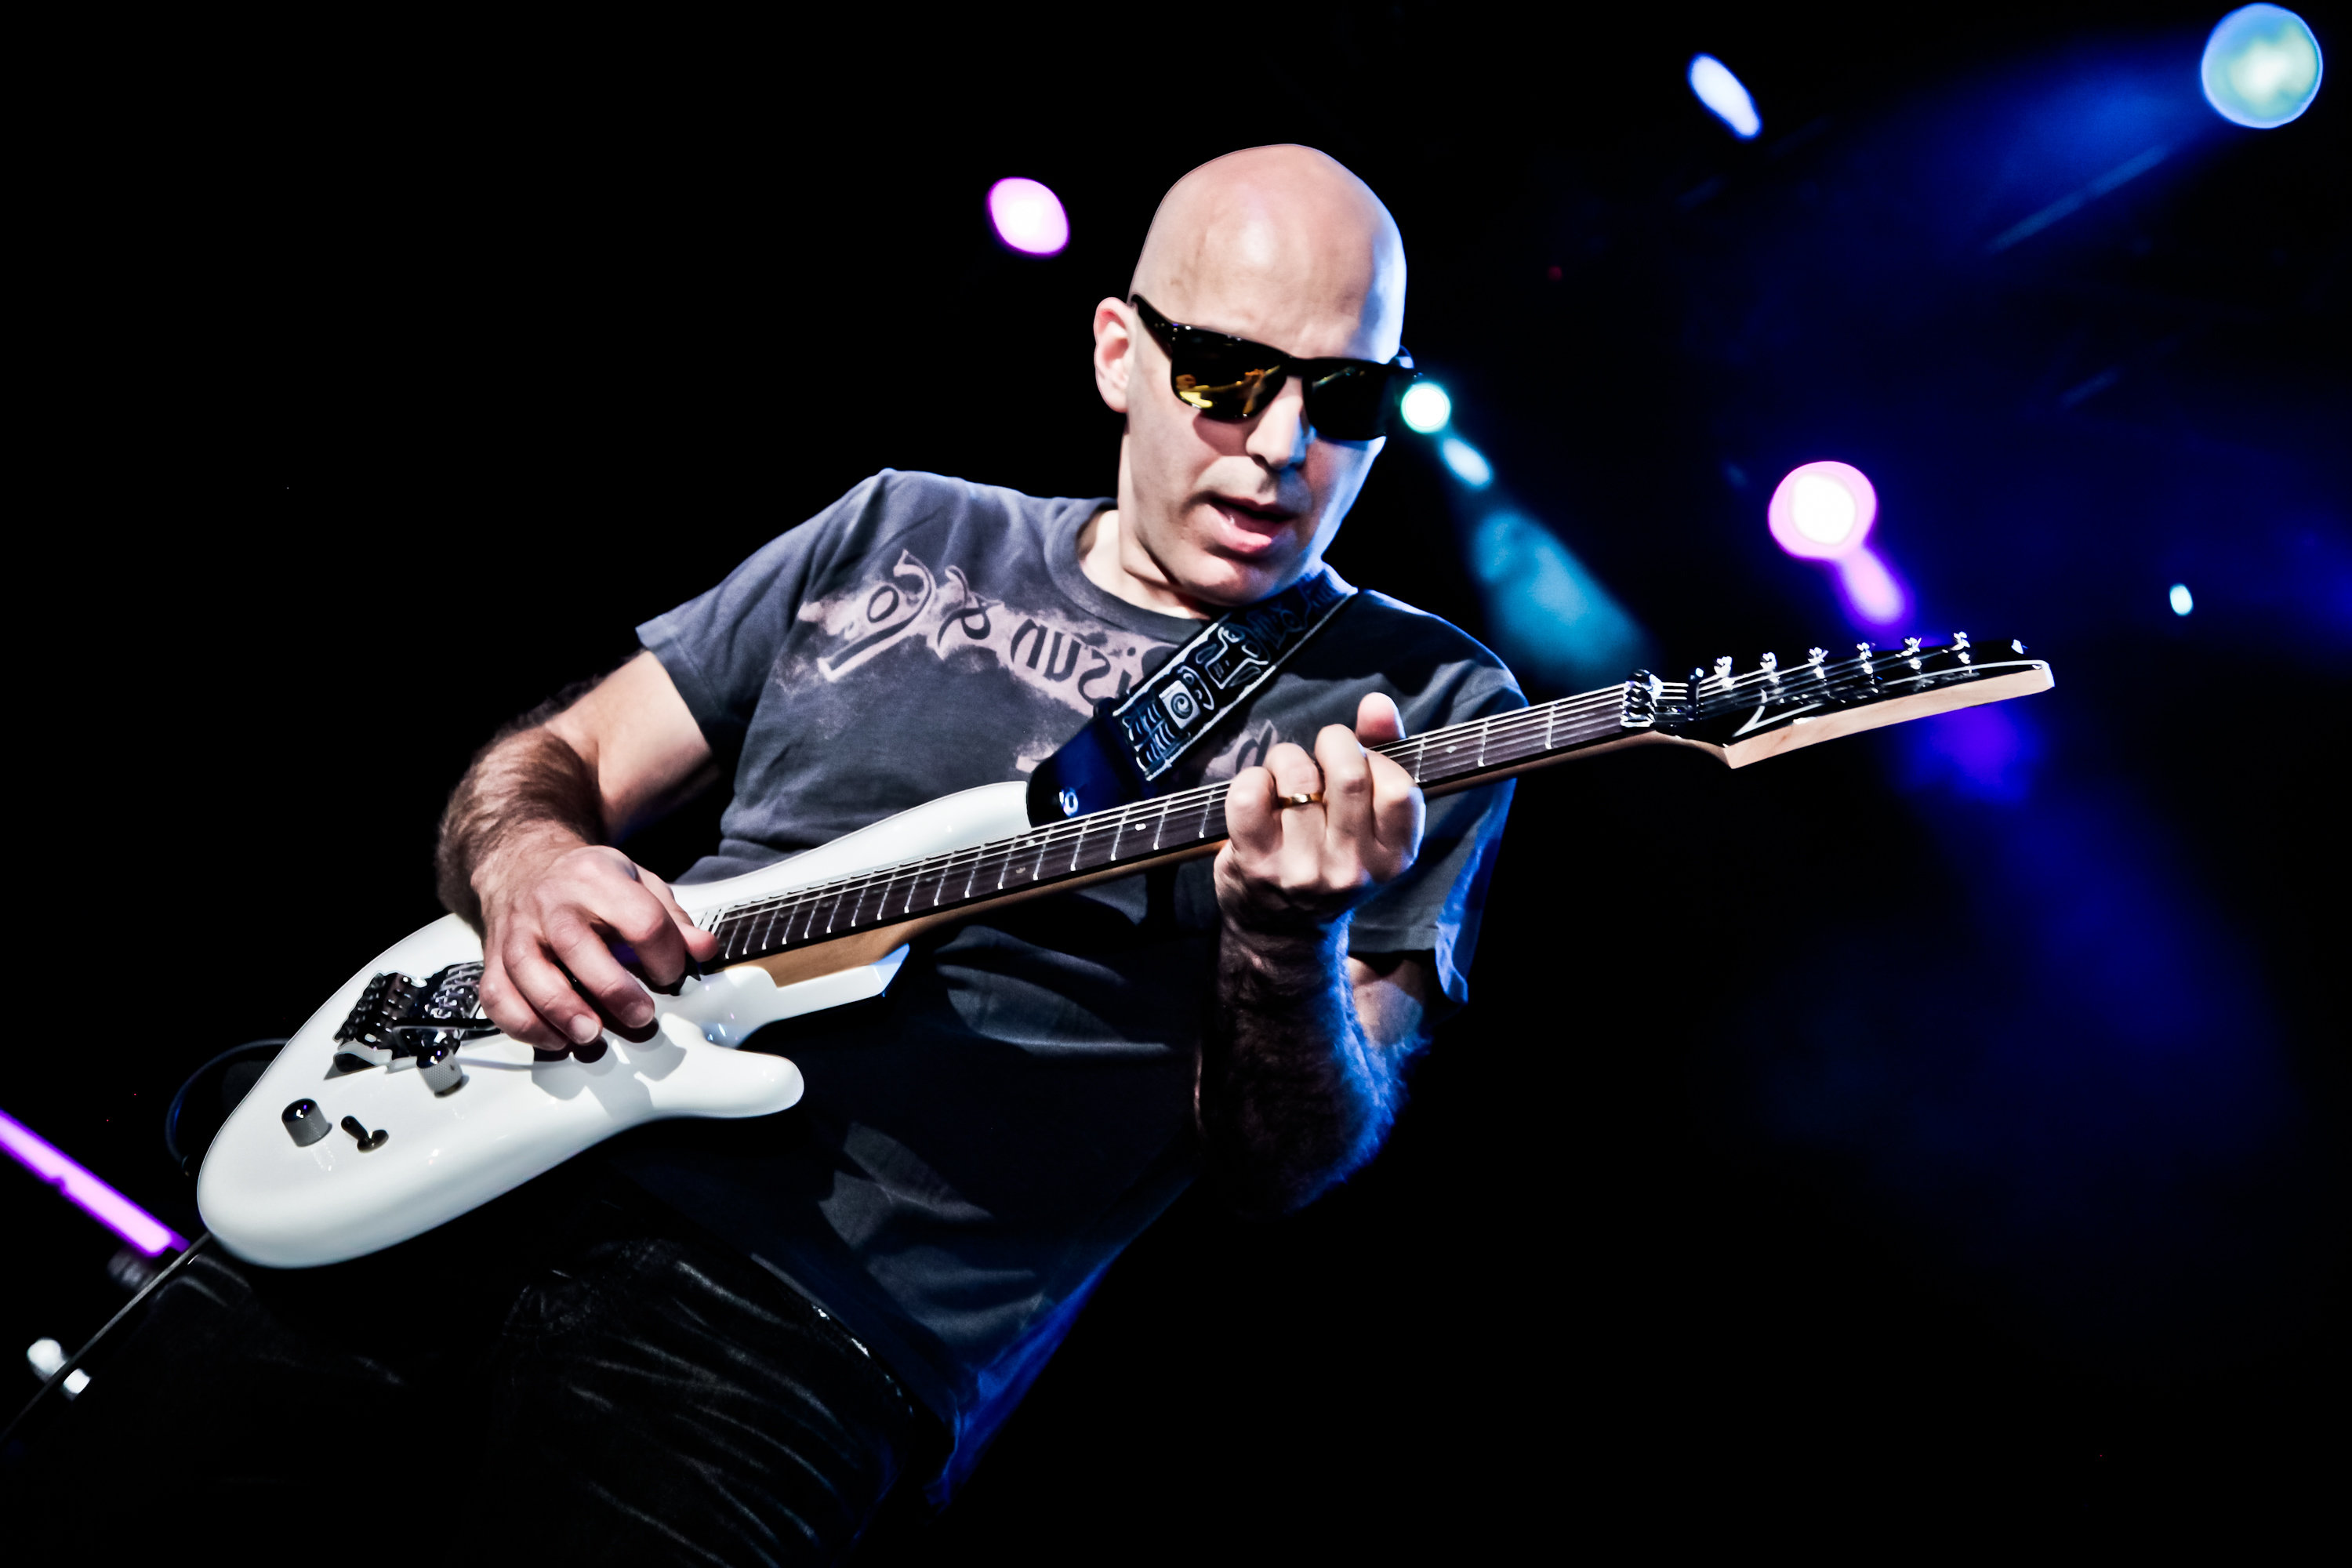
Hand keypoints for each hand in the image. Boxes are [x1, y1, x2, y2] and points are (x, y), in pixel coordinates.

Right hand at [473, 831, 719, 1049]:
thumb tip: (703, 950)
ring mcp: (517, 930)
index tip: (671, 974)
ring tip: (592, 1035)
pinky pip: (497, 996)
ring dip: (561, 1011)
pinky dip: (523, 1024)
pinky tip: (555, 1038)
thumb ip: (672, 919)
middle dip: (612, 989)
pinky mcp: (493, 958)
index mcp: (596, 877)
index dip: (663, 953)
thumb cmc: (587, 884)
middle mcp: (551, 902)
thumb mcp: (637, 883)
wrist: (524, 865)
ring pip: (528, 972)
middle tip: (640, 1016)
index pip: (640, 918)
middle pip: (577, 945)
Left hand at [1215, 692, 1424, 938]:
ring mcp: (1302, 871)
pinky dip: (1252, 778)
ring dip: (1287, 760)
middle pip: (1349, 774)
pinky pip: (1250, 793)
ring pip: (1296, 777)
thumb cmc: (1330, 854)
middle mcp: (1352, 870)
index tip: (1360, 761)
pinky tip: (1259, 793)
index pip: (1400, 788)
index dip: (1376, 758)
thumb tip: (1378, 704)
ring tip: (1286, 777)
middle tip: (1321, 754)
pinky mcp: (1255, 863)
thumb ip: (1382, 752)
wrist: (1282, 929)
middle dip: (1332, 743)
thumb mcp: (1369, 816)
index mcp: (1393, 858)